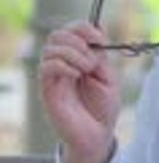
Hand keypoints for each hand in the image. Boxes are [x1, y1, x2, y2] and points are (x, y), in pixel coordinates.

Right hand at [38, 22, 120, 162]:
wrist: (97, 134)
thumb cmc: (103, 108)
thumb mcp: (108, 77)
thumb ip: (100, 55)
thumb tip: (99, 28)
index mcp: (78, 57)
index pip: (71, 31)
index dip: (83, 28)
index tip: (99, 38)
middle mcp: (62, 64)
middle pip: (57, 35)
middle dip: (77, 40)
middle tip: (92, 58)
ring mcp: (54, 76)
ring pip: (51, 49)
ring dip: (73, 54)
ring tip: (88, 70)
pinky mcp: (48, 89)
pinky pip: (47, 67)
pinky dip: (64, 65)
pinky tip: (77, 75)